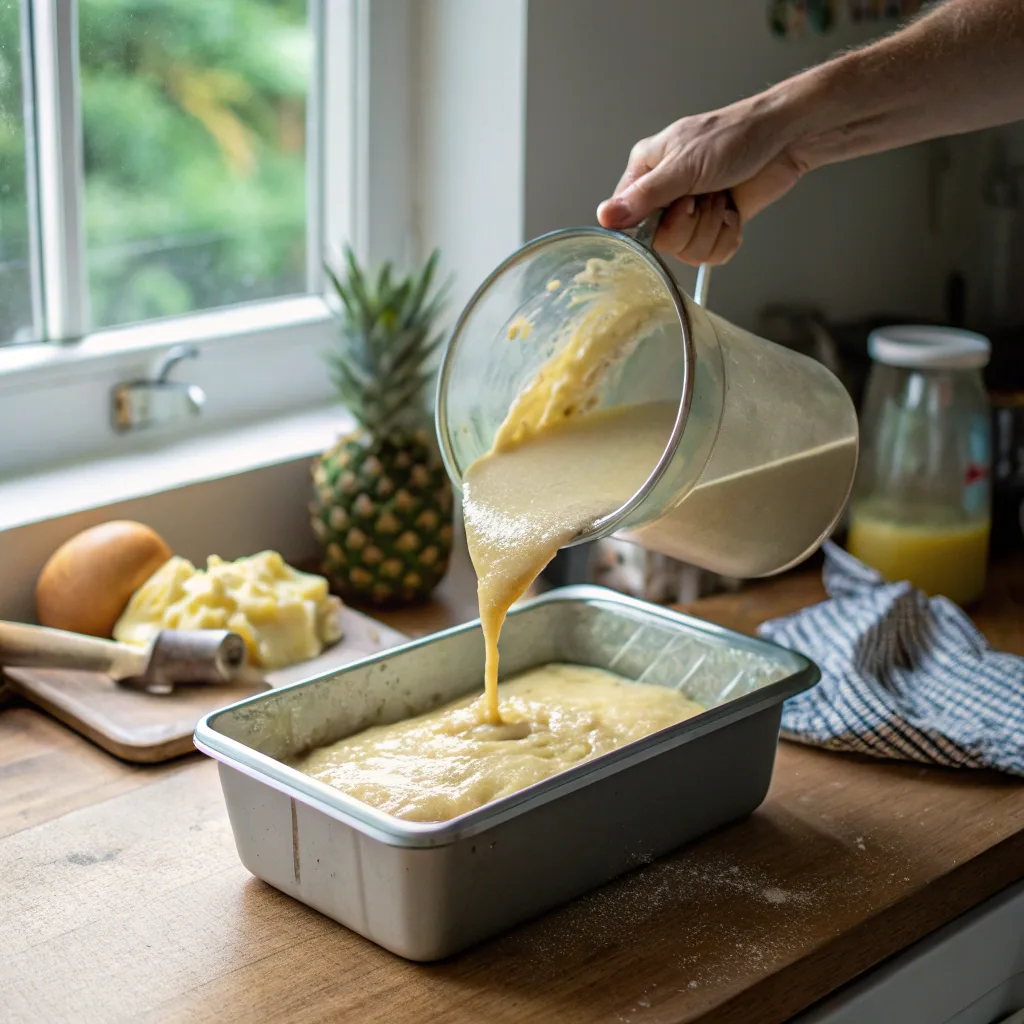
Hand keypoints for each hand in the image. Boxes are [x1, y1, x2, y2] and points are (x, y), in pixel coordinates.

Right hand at [597, 99, 808, 265]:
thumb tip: (604, 217)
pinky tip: (733, 212)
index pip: (628, 222)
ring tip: (722, 198)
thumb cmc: (734, 137)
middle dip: (691, 224)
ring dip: (713, 227)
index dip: (654, 224)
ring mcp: (692, 213)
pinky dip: (728, 236)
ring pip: (688, 253)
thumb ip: (643, 196)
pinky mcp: (716, 226)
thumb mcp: (682, 166)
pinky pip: (712, 255)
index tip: (678, 205)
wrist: (785, 139)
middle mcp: (666, 196)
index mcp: (646, 174)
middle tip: (704, 196)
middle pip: (662, 243)